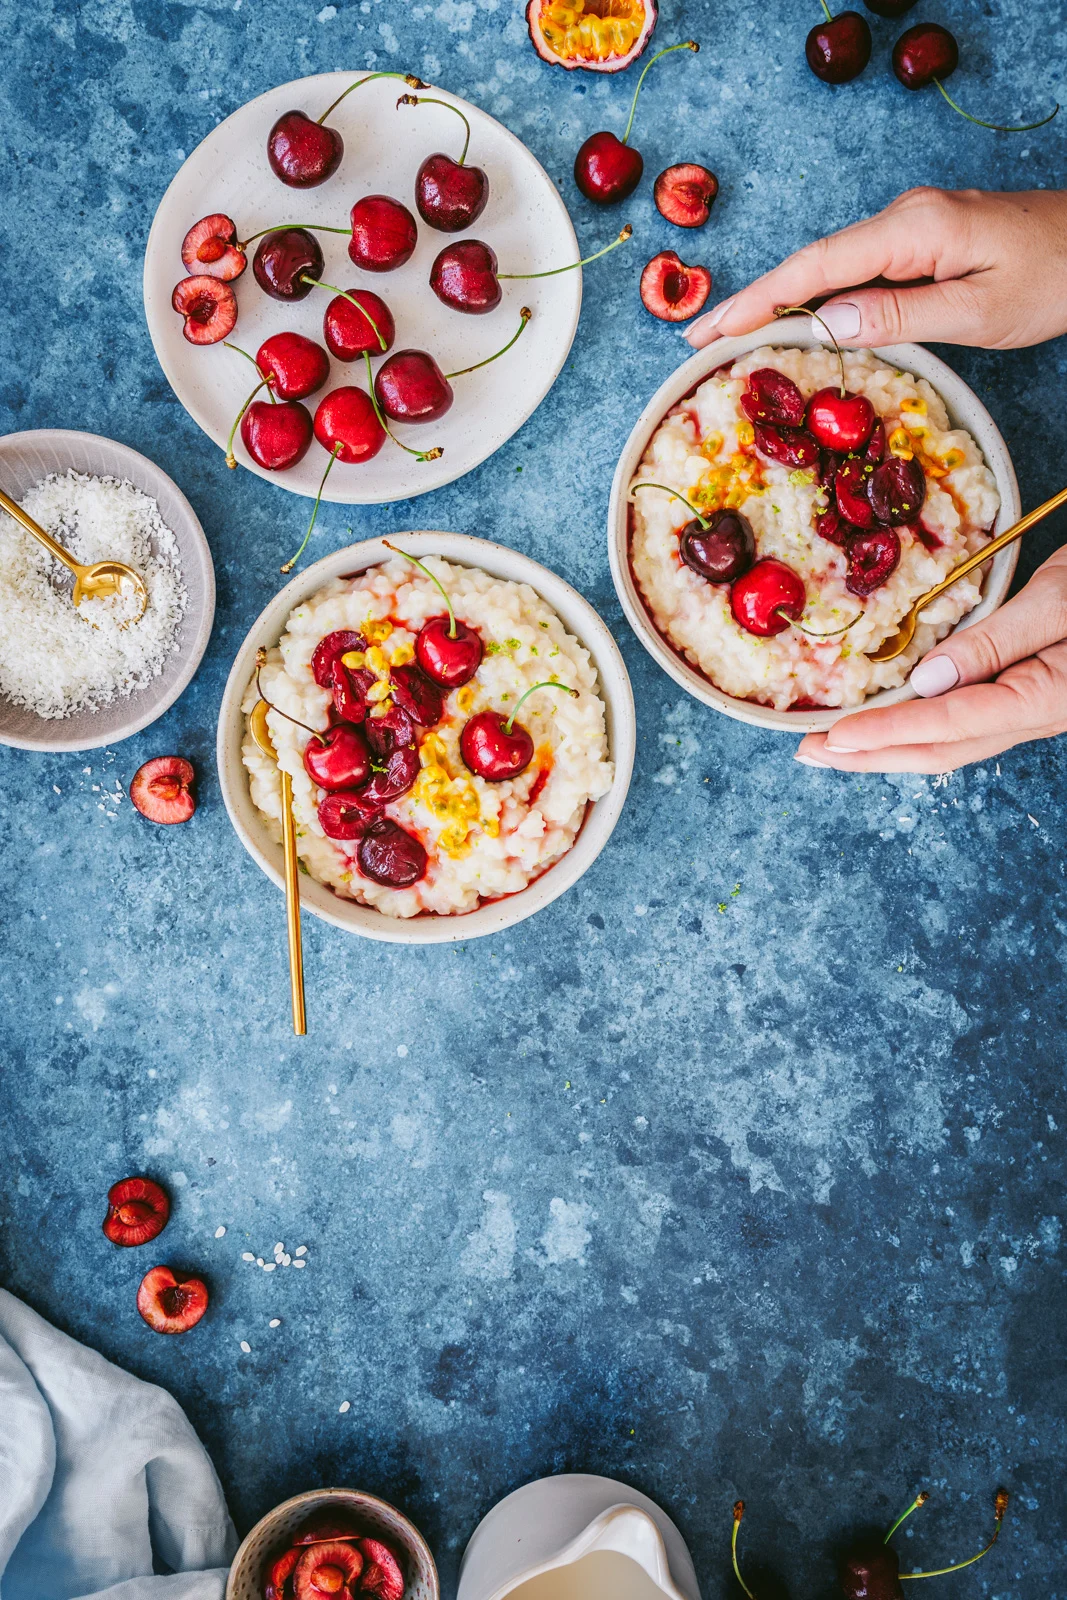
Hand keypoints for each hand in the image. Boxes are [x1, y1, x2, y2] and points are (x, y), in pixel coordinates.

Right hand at [684, 187, 1066, 351]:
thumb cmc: (1055, 278)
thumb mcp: (979, 311)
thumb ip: (901, 316)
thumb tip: (827, 324)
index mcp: (912, 230)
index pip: (814, 268)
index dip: (755, 301)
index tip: (708, 332)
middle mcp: (904, 219)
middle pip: (810, 262)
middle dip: (751, 301)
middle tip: (698, 343)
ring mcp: (913, 225)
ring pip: (830, 265)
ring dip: (779, 299)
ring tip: (731, 337)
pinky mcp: (924, 238)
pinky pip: (856, 268)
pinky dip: (816, 294)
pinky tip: (797, 318)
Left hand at [795, 546, 1066, 772]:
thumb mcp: (1064, 598)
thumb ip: (996, 641)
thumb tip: (928, 681)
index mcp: (1049, 698)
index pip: (949, 723)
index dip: (886, 733)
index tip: (833, 737)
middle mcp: (1039, 716)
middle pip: (941, 749)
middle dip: (871, 756)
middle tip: (809, 754)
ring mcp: (1035, 712)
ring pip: (950, 745)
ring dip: (888, 749)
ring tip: (832, 748)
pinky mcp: (1030, 698)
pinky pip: (964, 727)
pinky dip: (917, 733)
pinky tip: (886, 729)